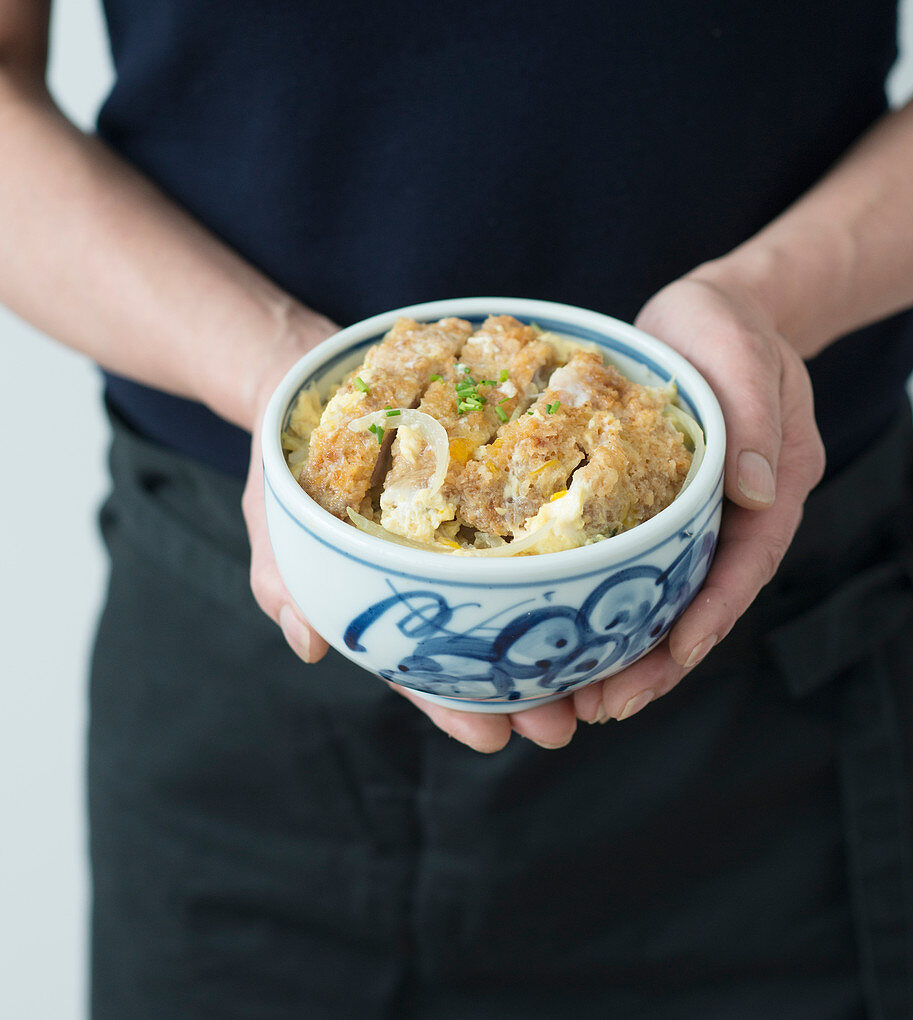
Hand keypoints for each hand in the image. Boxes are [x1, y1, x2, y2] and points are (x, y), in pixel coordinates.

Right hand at [240, 334, 580, 753]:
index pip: (416, 662)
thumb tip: (308, 644)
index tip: (491, 737)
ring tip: (595, 679)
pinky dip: (561, 560)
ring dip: (552, 640)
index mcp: (384, 593)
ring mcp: (463, 538)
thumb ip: (286, 577)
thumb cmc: (291, 458)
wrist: (314, 380)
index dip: (450, 703)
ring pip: (512, 598)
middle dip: (519, 691)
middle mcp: (431, 575)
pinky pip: (529, 531)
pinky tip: (599, 580)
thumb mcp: (275, 513)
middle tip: (560, 725)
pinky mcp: (490, 492)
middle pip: (478, 643)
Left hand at [571, 275, 825, 723]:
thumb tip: (759, 494)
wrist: (706, 313)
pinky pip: (633, 565)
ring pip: (663, 595)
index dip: (711, 616)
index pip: (745, 565)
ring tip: (576, 697)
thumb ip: (756, 419)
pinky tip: (567, 631)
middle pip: (699, 600)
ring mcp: (693, 515)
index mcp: (772, 487)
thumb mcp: (746, 356)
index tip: (674, 657)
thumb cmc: (729, 328)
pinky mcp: (652, 506)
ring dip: (625, 649)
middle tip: (603, 706)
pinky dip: (605, 601)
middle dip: (656, 661)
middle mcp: (732, 513)